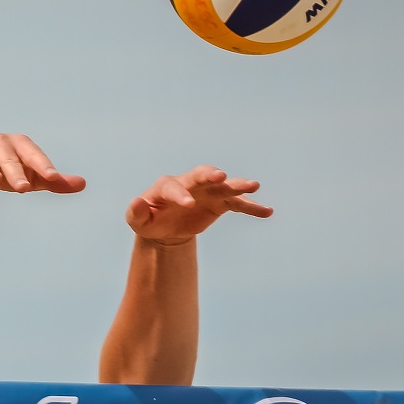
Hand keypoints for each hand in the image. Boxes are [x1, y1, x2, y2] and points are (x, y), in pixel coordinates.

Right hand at [0, 133, 86, 195]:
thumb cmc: (12, 171)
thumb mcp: (33, 177)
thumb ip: (55, 182)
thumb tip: (83, 184)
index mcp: (21, 145)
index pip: (34, 155)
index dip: (43, 166)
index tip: (53, 178)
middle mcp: (1, 142)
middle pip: (10, 158)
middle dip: (16, 172)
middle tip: (24, 189)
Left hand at [127, 165, 271, 244]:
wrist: (167, 228)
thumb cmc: (150, 221)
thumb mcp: (138, 220)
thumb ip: (136, 212)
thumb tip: (136, 202)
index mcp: (167, 186)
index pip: (174, 187)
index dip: (181, 195)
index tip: (188, 205)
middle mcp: (190, 184)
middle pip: (202, 175)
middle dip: (210, 175)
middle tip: (220, 176)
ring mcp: (207, 192)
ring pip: (224, 186)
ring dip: (238, 185)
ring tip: (254, 186)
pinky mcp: (220, 203)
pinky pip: (238, 204)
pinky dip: (252, 207)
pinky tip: (268, 212)